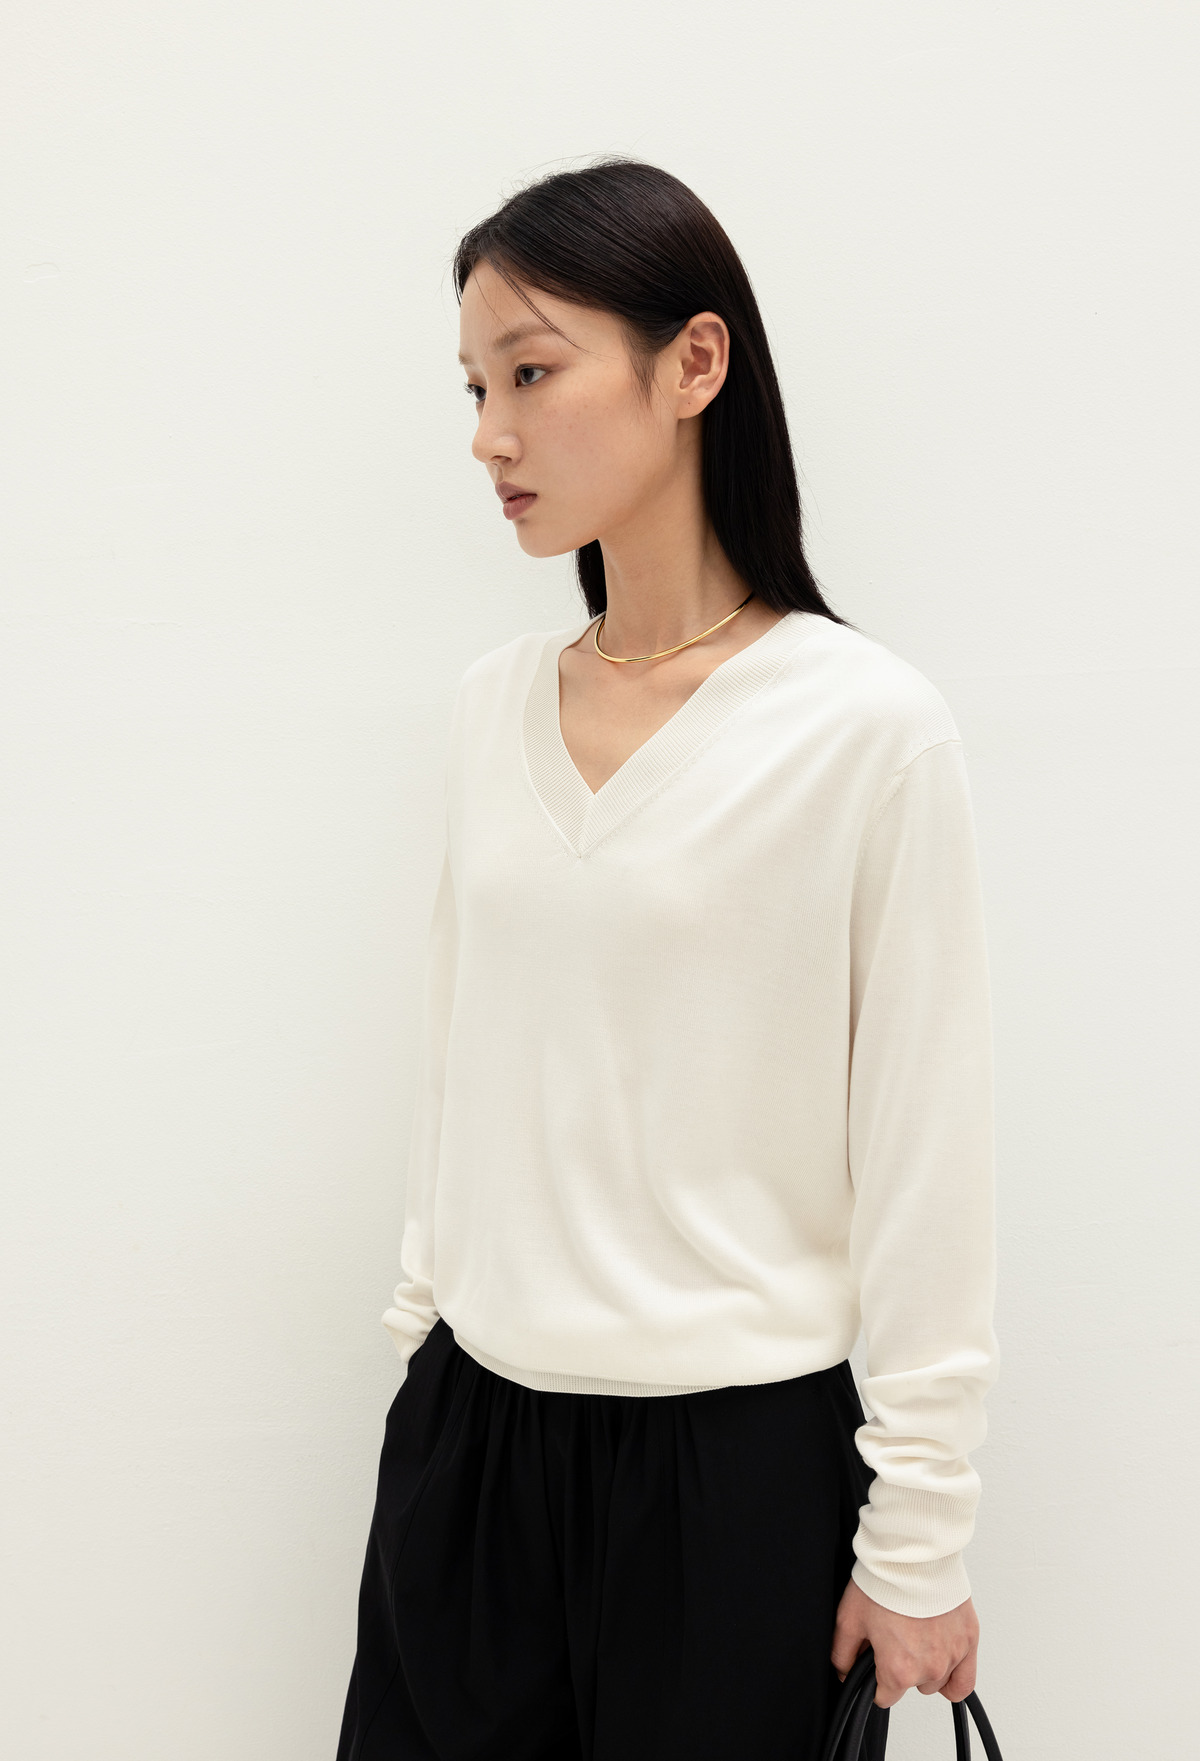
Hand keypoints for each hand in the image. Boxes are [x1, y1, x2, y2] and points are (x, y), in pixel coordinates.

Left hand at [831, 1576, 978, 1708]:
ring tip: (918, 1636)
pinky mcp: (969, 1640)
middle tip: (896, 1637)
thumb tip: (845, 1673)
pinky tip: (944, 1664)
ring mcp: (952, 1656)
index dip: (877, 1681)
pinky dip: (955, 1676)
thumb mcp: (849, 1618)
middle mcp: (929, 1668)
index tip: (877, 1665)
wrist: (913, 1553)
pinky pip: (965, 1680)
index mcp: (899, 1669)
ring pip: (937, 1681)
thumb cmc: (884, 1581)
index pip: (885, 1697)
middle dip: (903, 1668)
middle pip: (912, 1686)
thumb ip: (843, 1654)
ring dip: (927, 1667)